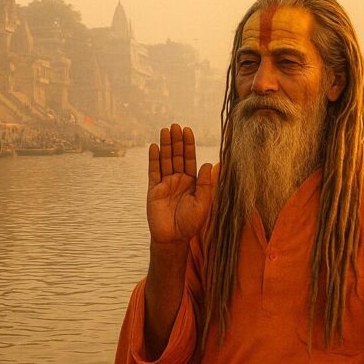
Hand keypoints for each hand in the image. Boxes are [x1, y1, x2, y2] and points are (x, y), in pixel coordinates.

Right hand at [146, 124, 214, 245]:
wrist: (173, 238)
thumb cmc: (190, 223)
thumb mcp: (203, 204)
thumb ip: (206, 185)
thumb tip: (209, 164)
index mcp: (192, 182)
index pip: (189, 159)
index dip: (188, 145)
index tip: (187, 131)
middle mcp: (178, 180)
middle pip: (176, 156)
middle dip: (176, 141)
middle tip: (175, 125)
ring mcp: (165, 183)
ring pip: (165, 160)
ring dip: (165, 145)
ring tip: (164, 130)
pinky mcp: (153, 189)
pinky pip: (153, 171)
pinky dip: (153, 159)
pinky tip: (154, 147)